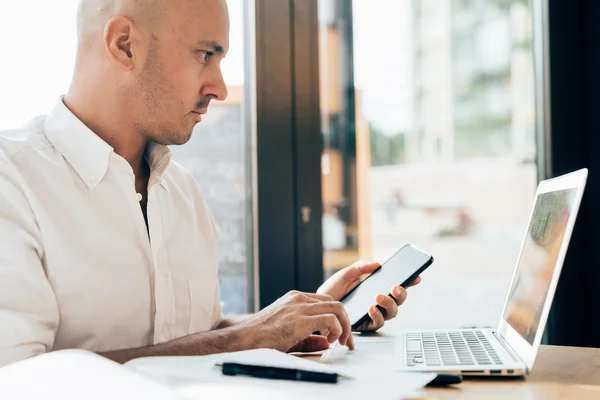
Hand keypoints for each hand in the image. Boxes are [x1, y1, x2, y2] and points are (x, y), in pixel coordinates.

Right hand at [238, 290, 354, 352]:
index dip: (337, 318)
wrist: (243, 338)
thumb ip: (309, 338)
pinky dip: (337, 330)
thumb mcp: (288, 334)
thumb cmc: (260, 338)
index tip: (339, 335)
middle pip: (335, 303)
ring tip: (341, 341)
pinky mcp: (301, 319)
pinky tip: (331, 341)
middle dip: (346, 322)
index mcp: (294, 299)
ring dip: (345, 326)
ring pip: (337, 308)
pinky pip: (331, 319)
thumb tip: (327, 342)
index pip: (325, 301)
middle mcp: (299, 298)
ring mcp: (300, 306)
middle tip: (347, 340)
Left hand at [317, 260, 420, 331]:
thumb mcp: (346, 274)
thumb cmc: (332, 290)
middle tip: (395, 287)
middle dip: (401, 294)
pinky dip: (376, 315)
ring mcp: (373, 314)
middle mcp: (378, 302)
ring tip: (378, 296)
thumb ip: (361, 267)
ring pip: (392, 313)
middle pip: (399, 301)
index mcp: (376, 288)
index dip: (409, 282)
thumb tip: (378, 264)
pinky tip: (370, 308)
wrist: (319, 306)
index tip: (416, 276)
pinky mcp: (365, 325)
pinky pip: (377, 323)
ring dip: (388, 304)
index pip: (396, 285)